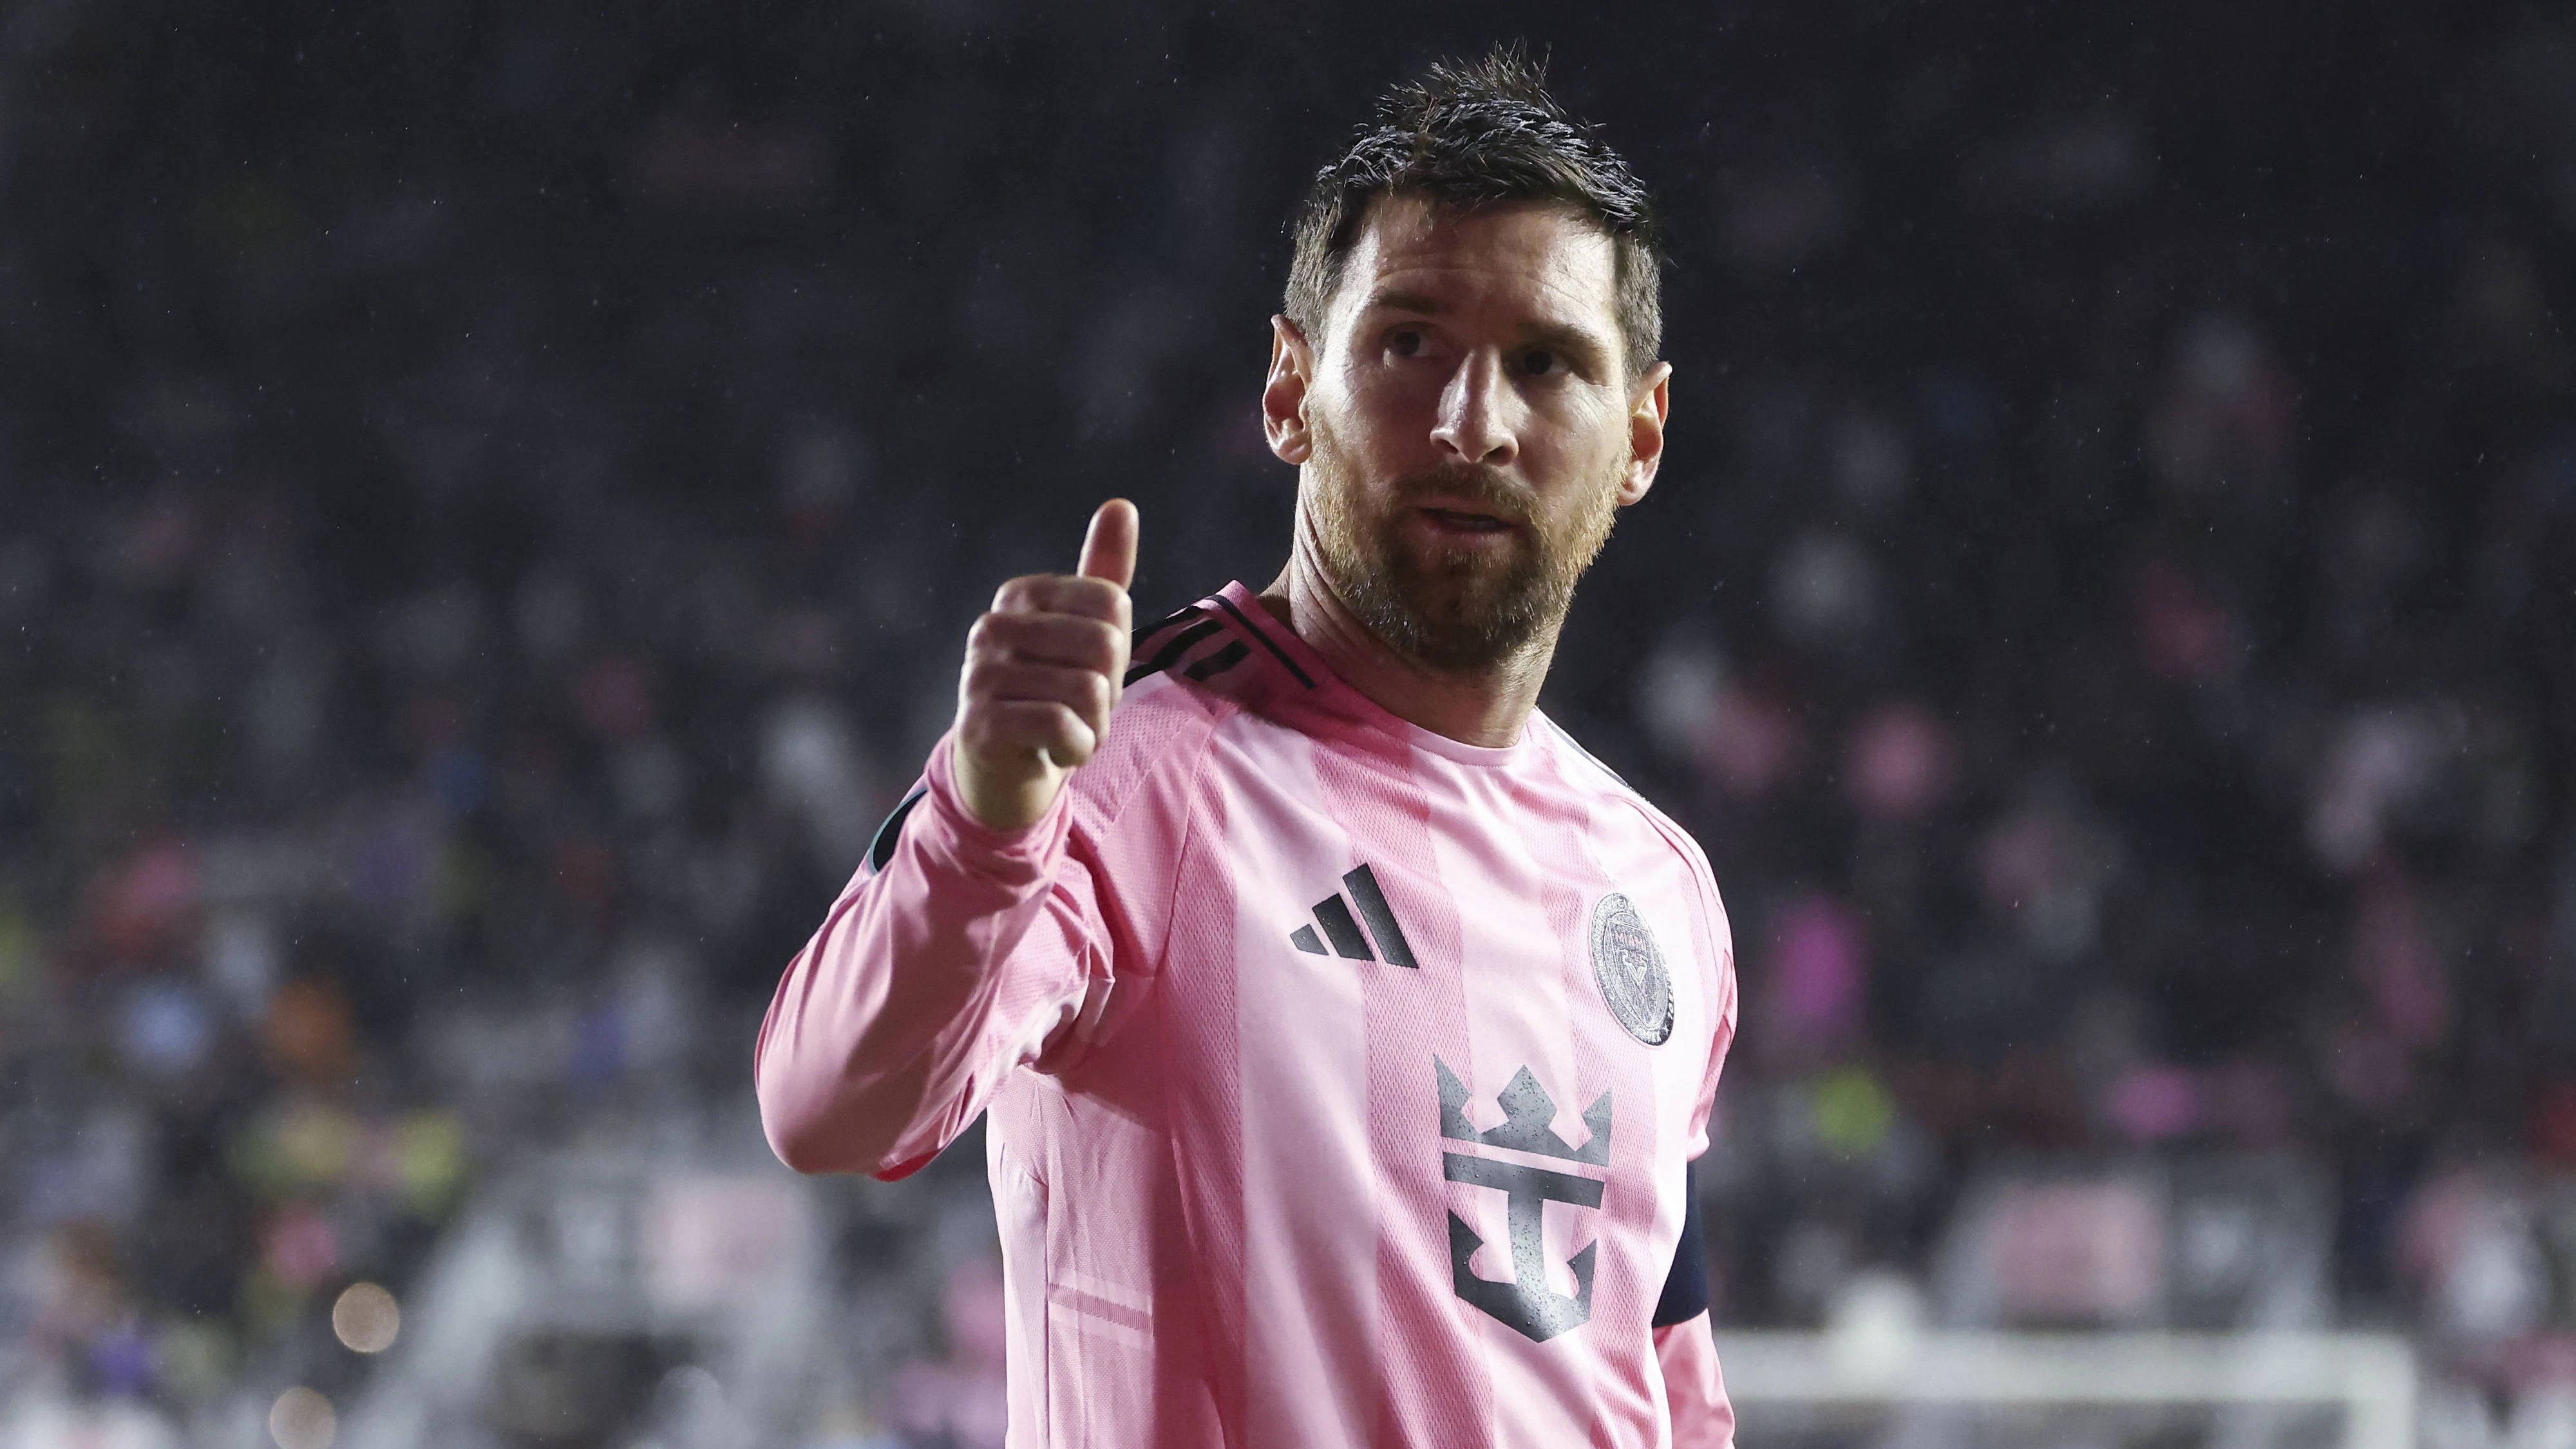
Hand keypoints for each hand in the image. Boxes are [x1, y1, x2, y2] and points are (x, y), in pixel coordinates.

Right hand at [951, 499, 1137, 830]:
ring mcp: (978, 674)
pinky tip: (1056, 751)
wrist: (1004, 768)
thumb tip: (1120, 504)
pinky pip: (1060, 726)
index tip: (1090, 669)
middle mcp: (991, 627)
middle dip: (1110, 690)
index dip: (1119, 648)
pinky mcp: (979, 724)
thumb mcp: (1084, 633)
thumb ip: (1103, 575)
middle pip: (1105, 646)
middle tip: (1081, 707)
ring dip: (1095, 726)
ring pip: (1088, 691)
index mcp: (1020, 594)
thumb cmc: (1050, 692)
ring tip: (1067, 731)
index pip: (1113, 603)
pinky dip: (1076, 748)